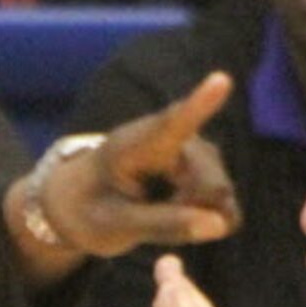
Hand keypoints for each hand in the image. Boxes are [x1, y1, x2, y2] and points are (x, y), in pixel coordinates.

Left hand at [27, 72, 239, 260]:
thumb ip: (164, 225)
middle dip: (191, 212)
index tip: (220, 79)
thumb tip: (220, 225)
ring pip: (219, 196)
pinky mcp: (209, 163)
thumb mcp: (114, 227)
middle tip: (147, 220)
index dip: (199, 104)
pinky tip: (173, 212)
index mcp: (136, 145)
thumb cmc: (90, 208)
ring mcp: (197, 149)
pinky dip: (201, 217)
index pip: (171, 125)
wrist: (83, 199)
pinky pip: (222, 203)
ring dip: (193, 215)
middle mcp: (175, 137)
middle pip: (211, 186)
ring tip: (153, 210)